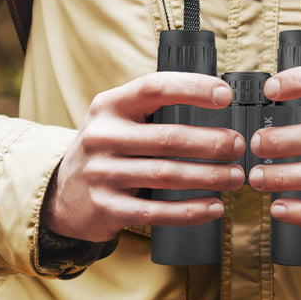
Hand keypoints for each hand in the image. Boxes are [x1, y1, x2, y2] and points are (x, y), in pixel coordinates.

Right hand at [44, 72, 246, 242]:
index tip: (225, 96)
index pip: (154, 88)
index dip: (193, 88)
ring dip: (209, 176)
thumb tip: (216, 102)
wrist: (61, 194)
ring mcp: (101, 174)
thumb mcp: (115, 120)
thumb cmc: (106, 150)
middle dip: (212, 142)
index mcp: (108, 106)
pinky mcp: (107, 208)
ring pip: (167, 175)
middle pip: (168, 137)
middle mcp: (102, 137)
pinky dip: (190, 211)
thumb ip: (150, 110)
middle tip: (239, 146)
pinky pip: (156, 211)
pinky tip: (213, 207)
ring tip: (235, 176)